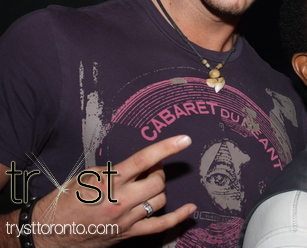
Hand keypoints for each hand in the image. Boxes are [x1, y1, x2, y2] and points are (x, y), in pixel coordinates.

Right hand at [30, 135, 195, 247]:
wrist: (49, 231)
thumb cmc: (66, 199)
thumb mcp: (86, 176)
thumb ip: (114, 169)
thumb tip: (139, 165)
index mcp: (108, 181)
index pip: (144, 160)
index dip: (166, 148)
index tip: (184, 140)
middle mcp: (120, 200)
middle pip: (157, 182)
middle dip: (158, 171)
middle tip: (151, 168)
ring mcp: (126, 219)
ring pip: (160, 200)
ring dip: (159, 189)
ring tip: (150, 184)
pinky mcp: (128, 233)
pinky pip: (160, 226)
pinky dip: (178, 218)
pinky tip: (190, 209)